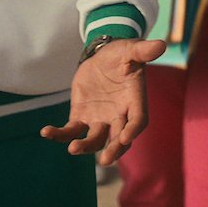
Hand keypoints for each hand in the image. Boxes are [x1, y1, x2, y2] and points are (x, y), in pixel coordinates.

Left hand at [40, 38, 166, 164]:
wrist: (102, 57)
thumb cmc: (121, 54)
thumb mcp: (131, 50)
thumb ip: (143, 50)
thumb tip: (161, 45)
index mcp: (134, 102)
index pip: (138, 121)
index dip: (132, 130)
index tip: (124, 138)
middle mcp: (119, 116)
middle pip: (118, 139)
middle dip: (113, 150)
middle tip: (105, 160)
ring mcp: (99, 119)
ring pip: (94, 139)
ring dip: (84, 146)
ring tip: (73, 148)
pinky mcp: (81, 117)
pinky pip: (71, 130)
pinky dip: (59, 134)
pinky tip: (46, 132)